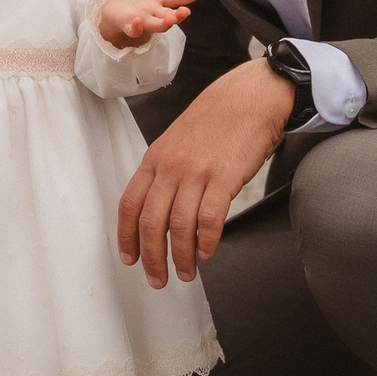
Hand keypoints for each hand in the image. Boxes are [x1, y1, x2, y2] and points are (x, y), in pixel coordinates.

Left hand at [96, 0, 201, 48]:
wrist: (115, 14)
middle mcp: (154, 12)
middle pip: (169, 14)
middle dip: (178, 14)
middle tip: (186, 11)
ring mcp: (142, 20)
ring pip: (156, 25)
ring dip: (164, 23)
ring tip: (171, 20)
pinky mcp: (128, 26)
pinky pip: (133, 29)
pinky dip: (136, 28)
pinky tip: (137, 22)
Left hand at [117, 58, 294, 287]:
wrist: (250, 96)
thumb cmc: (216, 118)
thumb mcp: (177, 140)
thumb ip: (165, 171)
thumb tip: (158, 207)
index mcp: (155, 159)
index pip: (129, 205)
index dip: (126, 237)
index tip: (130, 259)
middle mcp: (171, 167)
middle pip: (150, 222)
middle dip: (151, 257)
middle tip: (157, 279)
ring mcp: (197, 172)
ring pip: (179, 226)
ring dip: (180, 257)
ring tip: (185, 272)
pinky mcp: (224, 177)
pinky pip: (210, 218)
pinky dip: (206, 241)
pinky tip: (207, 252)